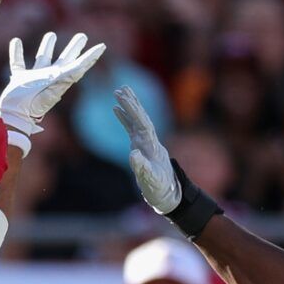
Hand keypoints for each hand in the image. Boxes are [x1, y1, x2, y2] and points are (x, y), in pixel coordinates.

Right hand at [0, 31, 106, 141]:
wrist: (14, 116)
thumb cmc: (33, 102)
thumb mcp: (52, 87)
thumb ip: (67, 76)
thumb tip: (82, 67)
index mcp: (60, 79)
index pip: (80, 65)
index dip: (91, 56)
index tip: (102, 46)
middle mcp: (50, 78)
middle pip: (65, 59)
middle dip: (74, 47)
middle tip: (82, 36)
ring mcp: (34, 79)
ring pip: (42, 58)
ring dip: (47, 46)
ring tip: (51, 34)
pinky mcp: (19, 79)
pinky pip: (19, 63)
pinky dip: (17, 52)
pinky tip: (16, 41)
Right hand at [112, 85, 182, 213]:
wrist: (168, 195)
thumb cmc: (160, 189)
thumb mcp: (151, 180)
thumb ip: (142, 167)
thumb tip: (133, 154)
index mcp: (152, 146)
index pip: (142, 123)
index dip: (133, 110)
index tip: (122, 98)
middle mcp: (150, 141)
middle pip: (141, 117)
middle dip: (132, 102)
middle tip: (121, 88)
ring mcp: (145, 142)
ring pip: (137, 119)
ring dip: (129, 105)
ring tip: (119, 91)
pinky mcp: (140, 146)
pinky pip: (131, 128)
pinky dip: (124, 118)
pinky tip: (116, 109)